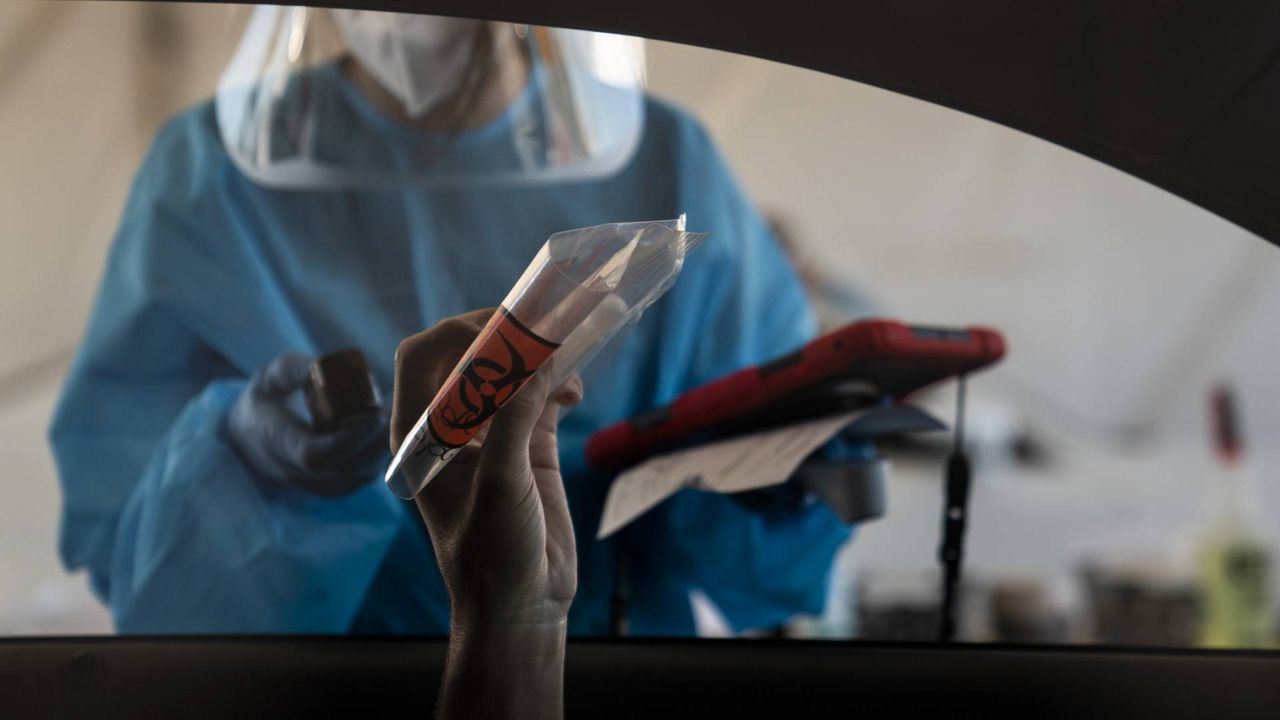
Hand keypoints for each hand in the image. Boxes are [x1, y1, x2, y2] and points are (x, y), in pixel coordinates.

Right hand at [228, 352, 385, 496]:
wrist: (252, 439)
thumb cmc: (266, 402)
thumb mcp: (270, 378)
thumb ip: (293, 370)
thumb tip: (320, 365)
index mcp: (279, 446)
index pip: (317, 455)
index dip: (349, 438)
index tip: (375, 414)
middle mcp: (300, 474)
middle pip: (348, 468)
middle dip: (377, 438)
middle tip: (396, 407)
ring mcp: (320, 486)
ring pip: (362, 475)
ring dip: (385, 445)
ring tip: (400, 413)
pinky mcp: (338, 488)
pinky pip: (366, 476)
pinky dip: (384, 454)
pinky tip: (396, 427)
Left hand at [392, 310, 581, 719]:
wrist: (522, 605)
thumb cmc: (491, 553)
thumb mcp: (500, 482)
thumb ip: (513, 417)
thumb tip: (536, 359)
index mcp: (419, 433)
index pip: (422, 356)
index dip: (457, 332)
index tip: (503, 330)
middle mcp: (450, 425)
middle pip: (469, 355)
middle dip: (506, 335)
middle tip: (545, 328)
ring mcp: (490, 433)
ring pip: (509, 371)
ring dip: (538, 358)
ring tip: (570, 361)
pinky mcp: (527, 446)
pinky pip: (540, 396)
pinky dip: (559, 383)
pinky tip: (576, 391)